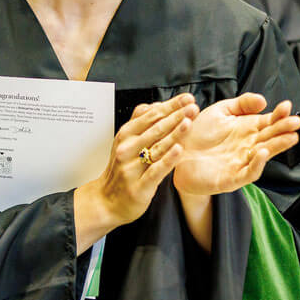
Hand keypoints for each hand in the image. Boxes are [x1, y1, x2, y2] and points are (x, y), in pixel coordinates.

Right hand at [73, 94, 196, 252]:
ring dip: (174, 133)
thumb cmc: (120, 170)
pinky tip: (178, 150)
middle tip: (193, 107)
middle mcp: (127, 149)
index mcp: (126, 135)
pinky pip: (155, 171)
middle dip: (176, 116)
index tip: (187, 98)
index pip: (151, 115)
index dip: (170, 106)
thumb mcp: (124, 142)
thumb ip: (139, 122)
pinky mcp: (139, 186)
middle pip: (155, 129)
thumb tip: (154, 105)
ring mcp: (132, 168)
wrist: (106, 201)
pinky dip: (167, 160)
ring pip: (156, 147)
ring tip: (189, 122)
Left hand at [172, 95, 299, 196]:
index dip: (279, 115)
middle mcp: (248, 146)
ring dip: (277, 147)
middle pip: (271, 137)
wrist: (176, 155)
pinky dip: (257, 164)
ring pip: (264, 155)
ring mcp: (241, 163)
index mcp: (246, 129)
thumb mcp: (219, 112)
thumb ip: (241, 104)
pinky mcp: (231, 178)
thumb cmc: (198, 134)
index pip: (269, 122)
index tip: (287, 106)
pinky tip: (262, 152)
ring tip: (291, 137)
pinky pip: (248, 173)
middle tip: (296, 122)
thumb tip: (264, 100)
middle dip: (284, 130)